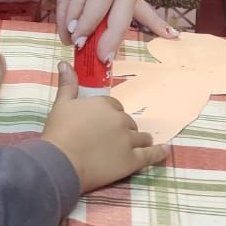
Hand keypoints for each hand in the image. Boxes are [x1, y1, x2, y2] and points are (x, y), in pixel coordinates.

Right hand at [40, 62, 167, 192]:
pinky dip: (159, 152)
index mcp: (105, 104)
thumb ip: (67, 84)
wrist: (60, 162)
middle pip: (128, 121)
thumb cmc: (59, 133)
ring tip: (138, 144)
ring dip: (139, 139)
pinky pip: (151, 154)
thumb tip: (65, 63)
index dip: (109, 115)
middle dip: (123, 128)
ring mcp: (128, 140)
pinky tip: (165, 150)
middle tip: (111, 139)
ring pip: (141, 137)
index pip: (114, 106)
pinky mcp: (132, 160)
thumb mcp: (61, 104)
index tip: (102, 124)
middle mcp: (120, 119)